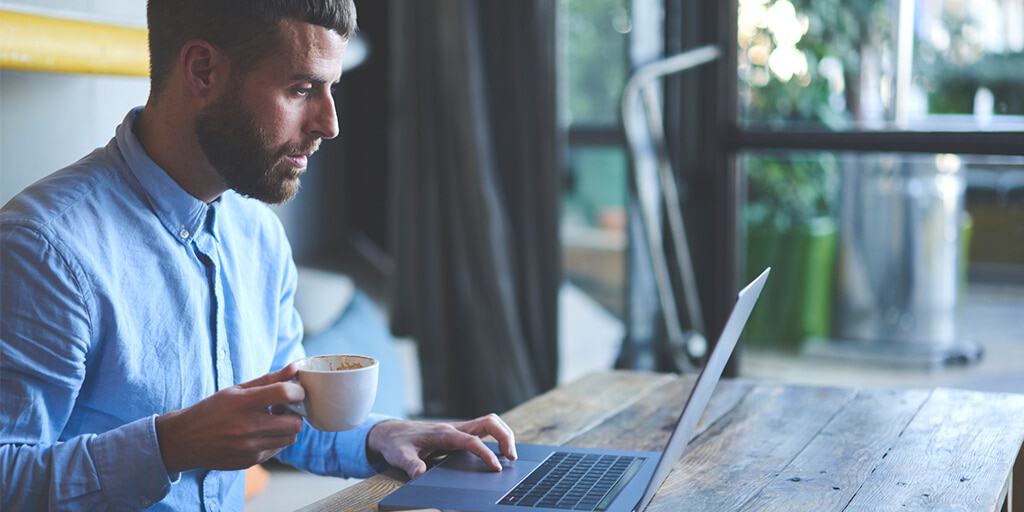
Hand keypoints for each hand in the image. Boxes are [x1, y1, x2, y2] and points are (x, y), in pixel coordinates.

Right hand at [155, 364, 305, 472]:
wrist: (185, 440)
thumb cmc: (213, 409)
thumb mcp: (238, 389)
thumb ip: (269, 379)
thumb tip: (294, 368)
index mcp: (244, 403)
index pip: (285, 394)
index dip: (297, 391)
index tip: (294, 390)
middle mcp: (248, 427)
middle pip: (295, 423)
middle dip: (294, 413)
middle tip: (283, 407)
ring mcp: (250, 448)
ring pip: (290, 438)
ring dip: (286, 428)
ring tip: (271, 419)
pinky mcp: (250, 461)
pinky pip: (276, 449)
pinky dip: (275, 440)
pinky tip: (261, 432)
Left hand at [367, 414, 517, 478]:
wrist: (391, 432)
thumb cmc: (397, 443)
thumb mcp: (399, 455)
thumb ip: (410, 464)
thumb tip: (419, 473)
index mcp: (444, 434)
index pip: (472, 440)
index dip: (487, 453)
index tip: (496, 467)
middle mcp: (454, 428)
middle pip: (489, 422)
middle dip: (505, 436)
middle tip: (512, 457)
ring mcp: (458, 429)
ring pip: (489, 423)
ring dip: (504, 435)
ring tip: (510, 455)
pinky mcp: (459, 434)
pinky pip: (484, 430)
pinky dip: (497, 437)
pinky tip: (500, 451)